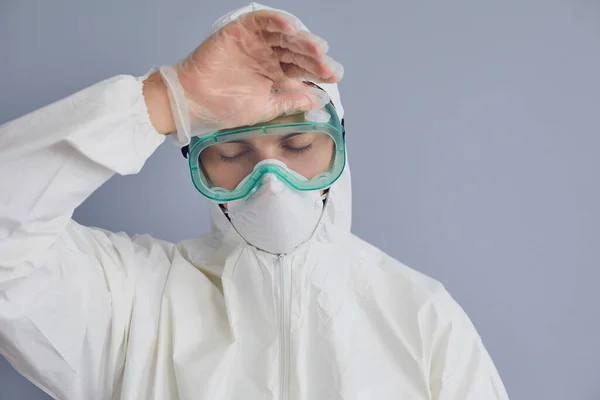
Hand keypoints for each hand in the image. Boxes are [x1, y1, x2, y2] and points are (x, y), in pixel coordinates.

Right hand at [153, 10, 343, 142]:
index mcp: (275, 74)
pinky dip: (277, 21)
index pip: (302, 68)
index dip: (318, 70)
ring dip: (301, 39)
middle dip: (314, 57)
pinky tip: (292, 29)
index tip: (333, 75)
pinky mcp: (241, 31)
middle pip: (297, 51)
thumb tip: (316, 99)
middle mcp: (268, 56)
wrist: (195, 102)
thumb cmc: (225, 107)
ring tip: (316, 47)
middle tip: (327, 64)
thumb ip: (291, 100)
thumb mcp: (266, 107)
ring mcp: (256, 42)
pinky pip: (262, 21)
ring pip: (284, 36)